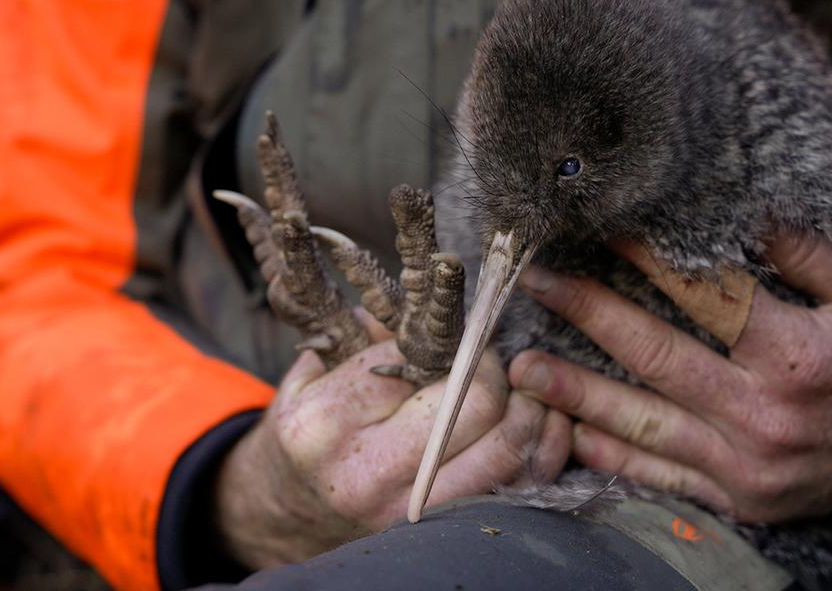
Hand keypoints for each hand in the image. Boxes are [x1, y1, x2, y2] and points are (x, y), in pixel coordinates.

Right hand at [215, 321, 571, 567]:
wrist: (288, 512)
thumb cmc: (309, 433)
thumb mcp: (312, 377)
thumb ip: (367, 337)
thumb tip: (431, 300)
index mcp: (330, 420)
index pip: (419, 359)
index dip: (453, 338)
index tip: (464, 331)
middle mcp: (369, 471)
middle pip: (474, 402)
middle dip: (494, 368)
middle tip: (492, 359)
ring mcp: (410, 509)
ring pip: (506, 448)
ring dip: (530, 408)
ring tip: (525, 387)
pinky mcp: (443, 530)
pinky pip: (520, 488)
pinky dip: (543, 449)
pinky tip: (540, 423)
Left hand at [509, 233, 831, 522]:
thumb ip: (802, 251)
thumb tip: (742, 208)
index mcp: (797, 355)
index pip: (704, 296)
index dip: (646, 258)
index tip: (602, 227)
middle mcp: (765, 415)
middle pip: (656, 357)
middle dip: (588, 314)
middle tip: (538, 283)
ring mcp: (749, 466)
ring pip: (644, 425)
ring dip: (578, 394)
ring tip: (524, 366)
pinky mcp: (744, 499)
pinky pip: (664, 478)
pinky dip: (614, 456)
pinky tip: (571, 432)